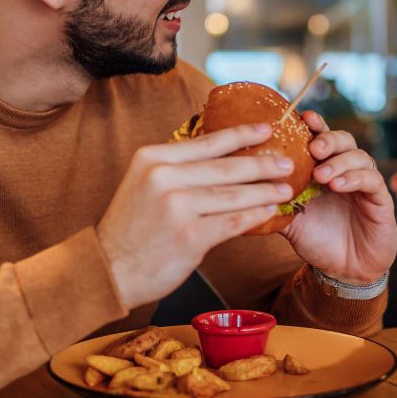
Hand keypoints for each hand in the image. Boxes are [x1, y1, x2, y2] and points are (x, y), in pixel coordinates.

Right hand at [96, 124, 291, 307]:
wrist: (109, 269)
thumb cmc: (132, 228)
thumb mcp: (144, 183)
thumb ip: (177, 168)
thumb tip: (220, 155)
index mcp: (153, 158)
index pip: (207, 142)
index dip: (241, 134)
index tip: (266, 129)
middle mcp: (164, 177)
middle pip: (226, 167)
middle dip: (262, 164)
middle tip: (287, 162)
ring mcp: (177, 207)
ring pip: (233, 194)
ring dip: (265, 191)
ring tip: (286, 188)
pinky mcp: (190, 236)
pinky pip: (233, 222)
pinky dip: (256, 216)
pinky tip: (271, 212)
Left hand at [279, 111, 396, 283]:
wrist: (343, 271)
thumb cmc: (317, 241)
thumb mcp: (290, 220)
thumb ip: (273, 202)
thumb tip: (242, 189)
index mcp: (324, 169)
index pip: (322, 138)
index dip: (315, 125)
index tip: (303, 117)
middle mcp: (346, 171)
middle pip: (344, 140)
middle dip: (329, 139)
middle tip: (314, 148)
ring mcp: (365, 184)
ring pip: (360, 157)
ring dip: (339, 162)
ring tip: (321, 175)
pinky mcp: (381, 200)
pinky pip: (372, 180)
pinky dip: (355, 178)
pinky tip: (339, 185)